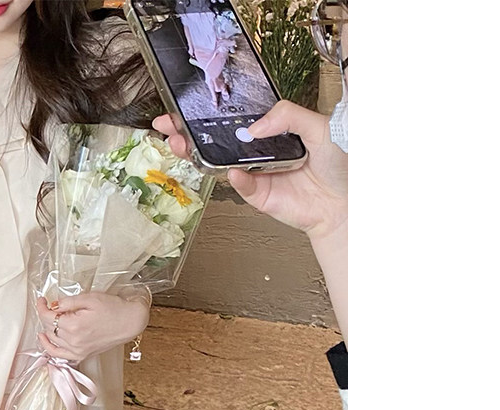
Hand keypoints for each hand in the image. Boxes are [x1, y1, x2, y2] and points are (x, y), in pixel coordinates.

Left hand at [36, 290, 149, 361]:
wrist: (129, 322)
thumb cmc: (113, 308)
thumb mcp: (89, 298)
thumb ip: (68, 302)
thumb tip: (53, 305)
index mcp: (74, 325)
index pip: (48, 317)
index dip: (42, 307)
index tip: (42, 300)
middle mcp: (73, 341)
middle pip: (49, 327)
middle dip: (46, 315)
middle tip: (49, 305)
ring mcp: (77, 350)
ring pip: (52, 340)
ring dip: (48, 328)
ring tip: (50, 318)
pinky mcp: (81, 355)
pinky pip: (58, 355)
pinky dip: (49, 347)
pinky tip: (45, 339)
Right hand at [152, 105, 346, 239]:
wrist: (343, 201)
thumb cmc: (337, 163)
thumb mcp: (318, 125)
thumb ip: (288, 116)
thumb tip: (256, 125)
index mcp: (270, 129)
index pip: (234, 117)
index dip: (210, 112)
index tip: (187, 107)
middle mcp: (258, 150)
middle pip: (217, 139)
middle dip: (189, 133)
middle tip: (168, 126)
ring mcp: (255, 172)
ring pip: (220, 162)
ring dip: (199, 154)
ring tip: (183, 145)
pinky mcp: (257, 194)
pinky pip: (241, 185)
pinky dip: (236, 179)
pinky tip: (231, 170)